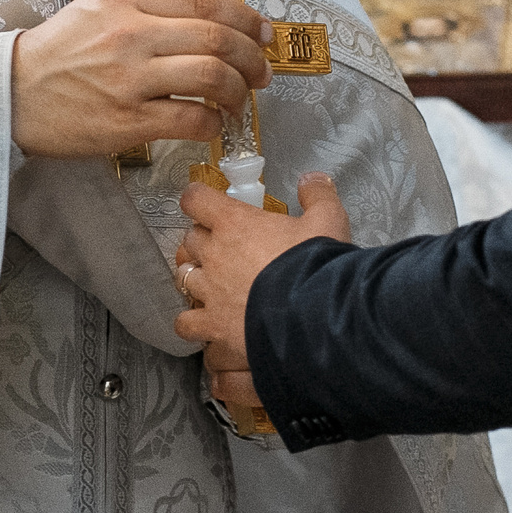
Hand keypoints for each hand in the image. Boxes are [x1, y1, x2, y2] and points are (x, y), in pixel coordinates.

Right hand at [12, 0, 273, 157]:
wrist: (11, 94)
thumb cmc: (58, 52)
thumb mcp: (99, 8)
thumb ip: (151, 7)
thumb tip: (212, 19)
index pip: (205, 1)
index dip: (246, 18)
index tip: (261, 33)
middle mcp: (130, 34)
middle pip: (217, 39)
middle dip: (252, 58)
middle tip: (261, 73)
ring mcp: (129, 79)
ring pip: (211, 78)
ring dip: (238, 92)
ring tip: (239, 100)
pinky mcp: (126, 121)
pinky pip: (191, 120)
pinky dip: (213, 123)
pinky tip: (212, 124)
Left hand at [173, 171, 352, 410]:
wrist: (315, 319)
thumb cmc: (317, 267)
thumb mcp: (329, 222)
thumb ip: (318, 197)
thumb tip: (313, 180)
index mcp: (235, 225)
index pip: (197, 200)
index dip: (198, 200)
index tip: (202, 203)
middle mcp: (213, 258)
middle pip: (189, 242)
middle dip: (200, 244)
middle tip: (219, 250)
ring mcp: (208, 297)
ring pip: (182, 283)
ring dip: (193, 284)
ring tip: (209, 291)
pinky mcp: (212, 331)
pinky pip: (188, 328)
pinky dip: (197, 329)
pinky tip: (209, 332)